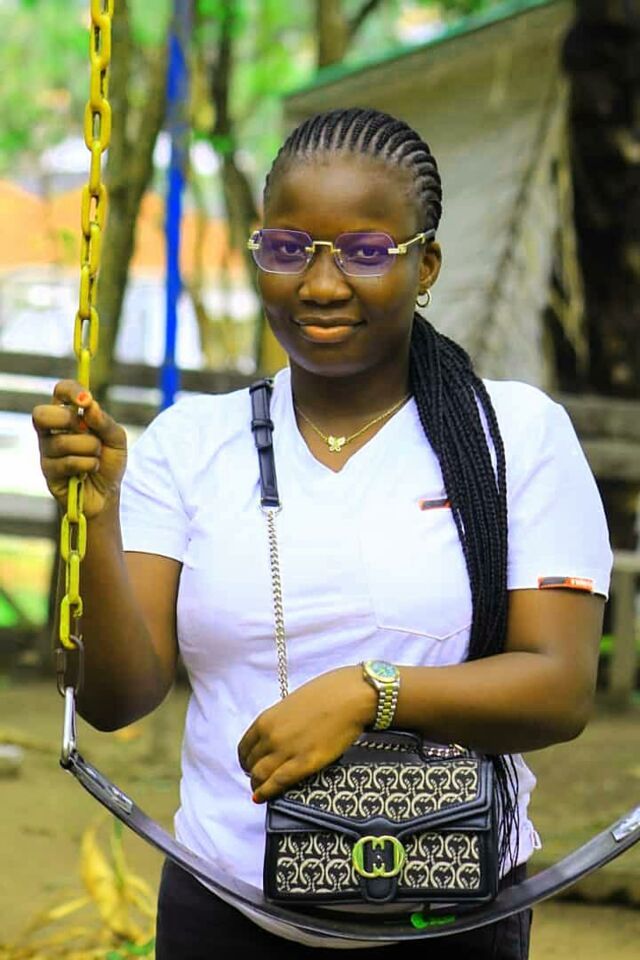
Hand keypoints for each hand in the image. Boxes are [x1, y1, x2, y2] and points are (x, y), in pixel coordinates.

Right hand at [32, 380, 126, 518]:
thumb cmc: (109, 462)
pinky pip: (67, 462)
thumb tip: (90, 406)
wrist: (107, 493)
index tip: (87, 400)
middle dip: (69, 421)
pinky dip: (87, 465)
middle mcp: (52, 429)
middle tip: (88, 432)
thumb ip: (105, 422)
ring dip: (89, 449)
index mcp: (68, 414)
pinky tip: (90, 471)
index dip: (71, 391)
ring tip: (96, 458)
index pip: (61, 391)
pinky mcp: (48, 470)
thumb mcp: (116, 439)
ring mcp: (47, 450)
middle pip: (42, 414)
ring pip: (62, 441)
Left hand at [237, 665, 376, 802]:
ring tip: (259, 790)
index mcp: (266, 719)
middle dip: (252, 772)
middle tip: (258, 778)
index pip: (244, 746)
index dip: (246, 758)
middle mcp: (270, 736)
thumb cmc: (327, 693)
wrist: (350, 697)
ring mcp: (285, 751)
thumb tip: (278, 733)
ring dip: (257, 785)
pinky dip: (265, 793)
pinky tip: (260, 798)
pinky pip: (277, 783)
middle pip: (251, 763)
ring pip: (260, 776)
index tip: (250, 763)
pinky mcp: (303, 764)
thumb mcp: (292, 703)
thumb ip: (280, 720)